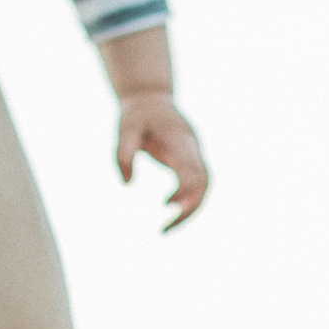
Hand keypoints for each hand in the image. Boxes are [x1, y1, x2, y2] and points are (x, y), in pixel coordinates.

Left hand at [117, 89, 210, 226]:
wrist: (151, 98)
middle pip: (204, 182)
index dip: (185, 189)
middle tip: (164, 230)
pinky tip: (170, 215)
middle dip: (189, 208)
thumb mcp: (125, 127)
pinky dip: (188, 202)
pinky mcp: (190, 161)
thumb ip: (124, 152)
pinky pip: (197, 185)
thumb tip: (127, 183)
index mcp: (179, 138)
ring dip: (190, 210)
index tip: (166, 205)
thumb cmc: (137, 114)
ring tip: (165, 230)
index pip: (191, 167)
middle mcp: (192, 148)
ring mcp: (194, 154)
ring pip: (205, 187)